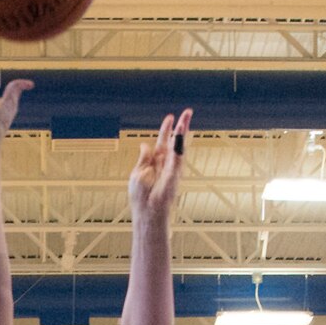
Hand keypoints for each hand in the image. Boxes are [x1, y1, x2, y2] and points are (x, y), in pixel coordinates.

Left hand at [129, 109, 192, 223]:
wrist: (147, 213)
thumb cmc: (141, 198)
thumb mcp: (137, 173)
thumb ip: (143, 159)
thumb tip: (145, 145)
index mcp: (156, 163)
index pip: (162, 142)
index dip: (166, 130)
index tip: (170, 117)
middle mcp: (166, 164)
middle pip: (174, 141)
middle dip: (181, 126)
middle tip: (188, 111)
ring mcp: (172, 168)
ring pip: (179, 145)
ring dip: (183, 131)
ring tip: (186, 117)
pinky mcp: (175, 174)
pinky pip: (178, 156)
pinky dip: (180, 144)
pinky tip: (181, 132)